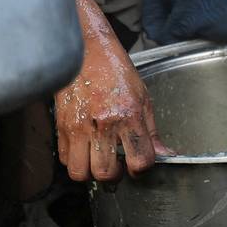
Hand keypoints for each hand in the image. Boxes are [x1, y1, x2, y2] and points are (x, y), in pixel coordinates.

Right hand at [55, 0, 170, 180]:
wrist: (87, 50)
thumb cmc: (116, 70)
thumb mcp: (142, 97)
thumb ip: (152, 131)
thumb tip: (165, 155)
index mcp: (128, 115)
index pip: (139, 160)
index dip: (141, 169)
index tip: (138, 164)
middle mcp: (103, 123)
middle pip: (106, 173)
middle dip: (114, 176)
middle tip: (117, 167)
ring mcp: (79, 126)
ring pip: (80, 173)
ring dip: (91, 173)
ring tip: (98, 161)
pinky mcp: (61, 125)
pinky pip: (64, 159)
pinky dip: (75, 160)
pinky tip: (84, 149)